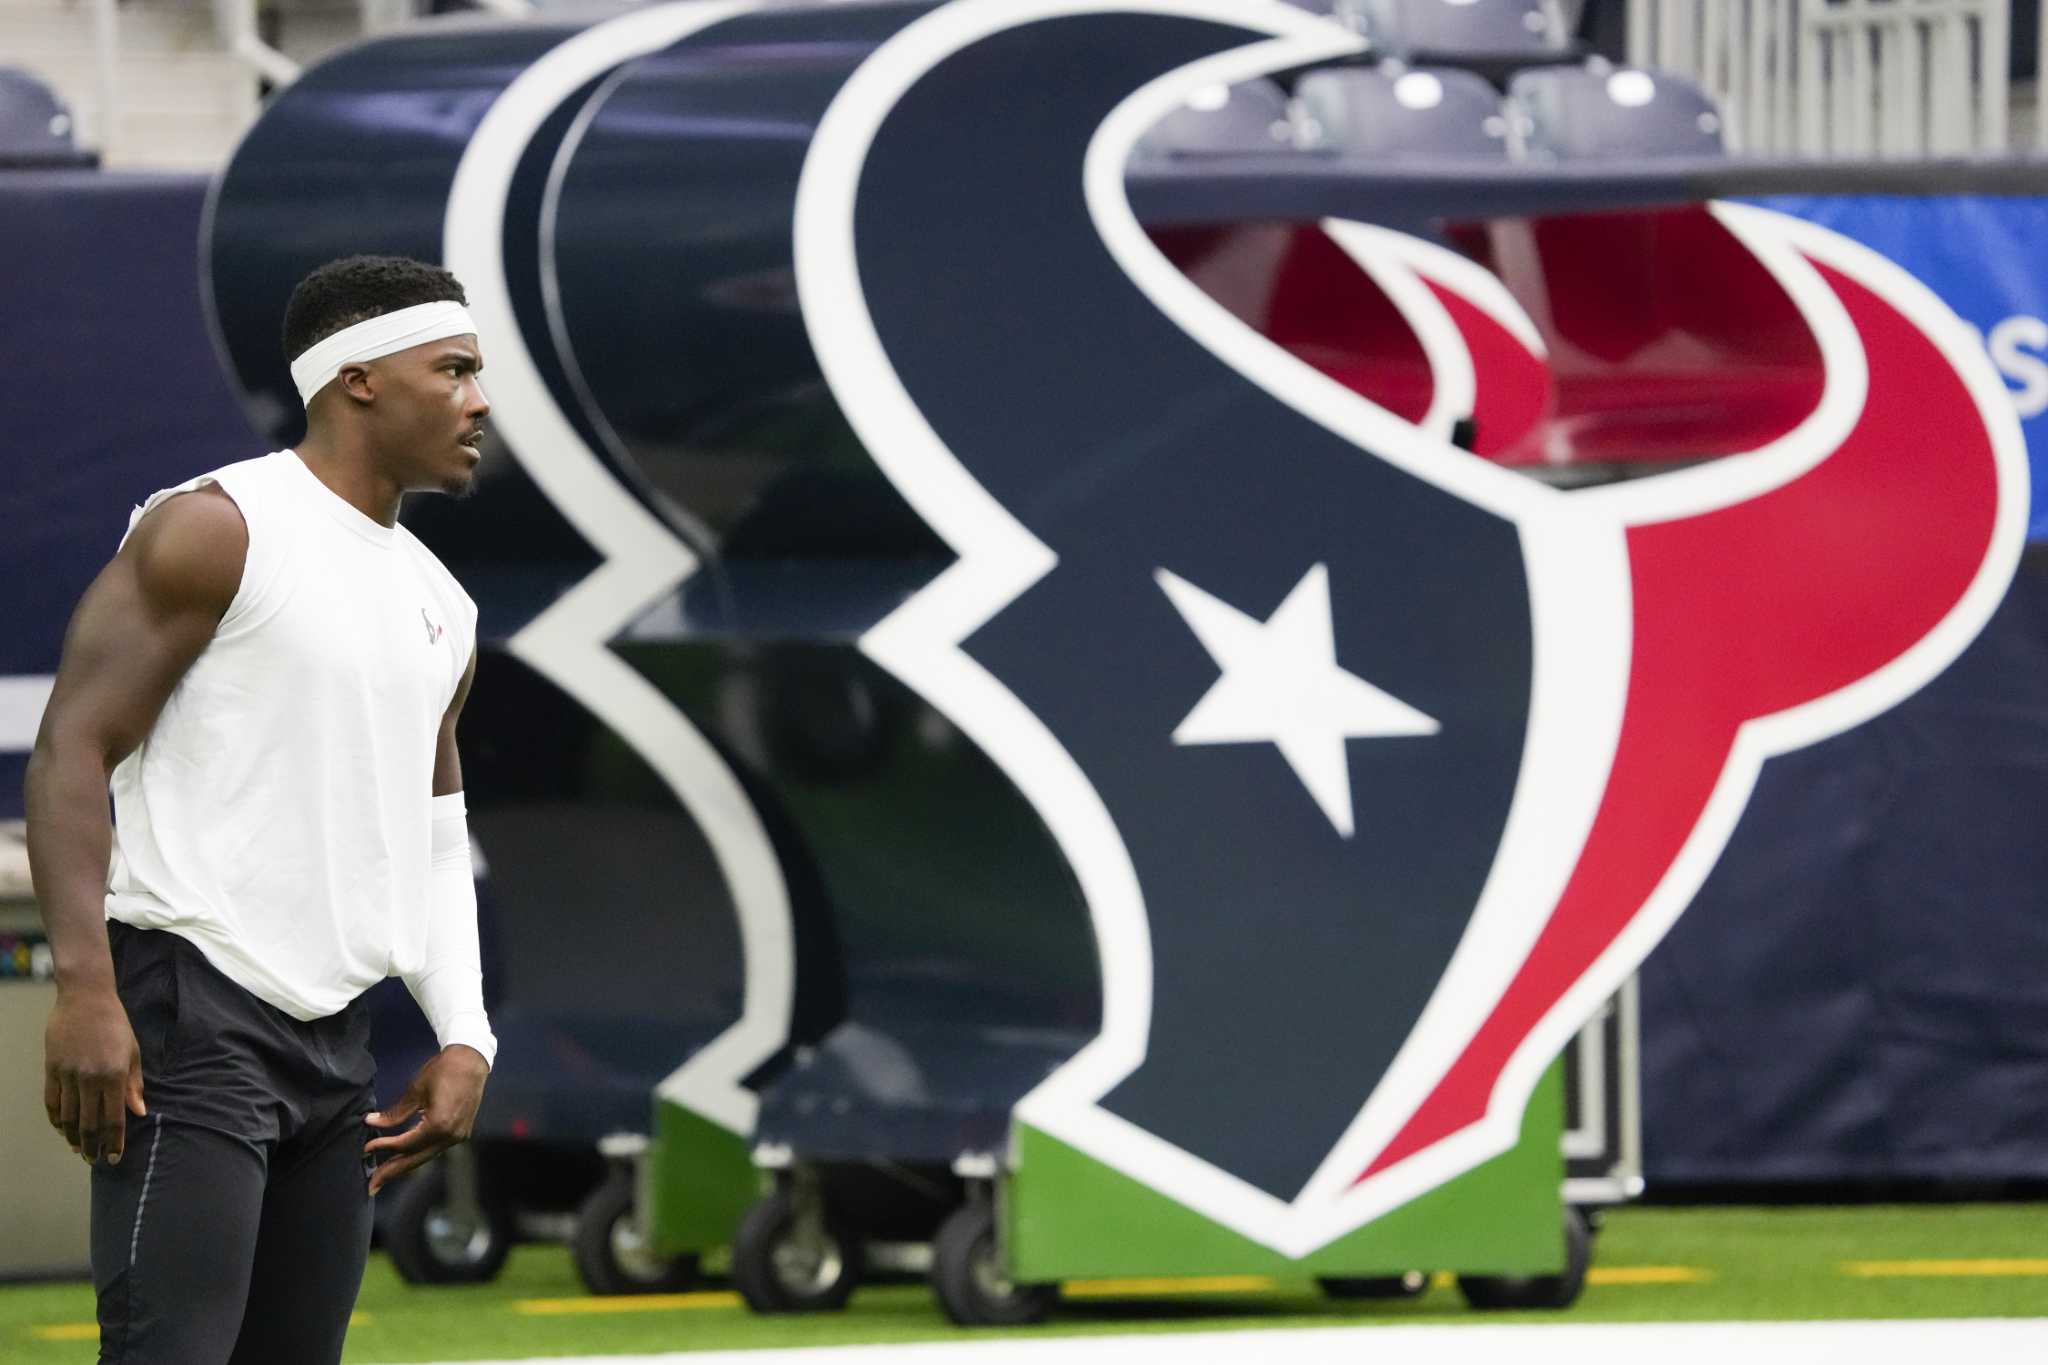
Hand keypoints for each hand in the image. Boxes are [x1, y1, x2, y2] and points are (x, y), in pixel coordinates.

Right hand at [44, 985, 145, 1165]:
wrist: (85, 998)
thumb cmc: (116, 1024)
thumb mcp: (133, 1052)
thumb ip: (134, 1084)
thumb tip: (139, 1112)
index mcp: (115, 1074)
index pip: (114, 1118)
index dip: (114, 1142)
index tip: (115, 1158)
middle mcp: (90, 1078)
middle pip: (89, 1124)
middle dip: (93, 1147)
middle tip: (95, 1160)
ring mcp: (68, 1074)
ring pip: (68, 1117)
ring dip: (73, 1137)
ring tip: (79, 1149)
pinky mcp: (51, 1069)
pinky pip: (52, 1102)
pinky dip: (56, 1119)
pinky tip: (62, 1129)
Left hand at [363, 1044, 488, 1193]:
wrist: (472, 1060)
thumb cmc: (443, 1070)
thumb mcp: (416, 1090)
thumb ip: (395, 1113)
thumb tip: (371, 1122)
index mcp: (439, 1125)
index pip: (406, 1144)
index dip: (384, 1147)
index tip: (366, 1148)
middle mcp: (450, 1136)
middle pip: (416, 1159)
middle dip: (392, 1172)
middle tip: (371, 1185)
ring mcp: (458, 1136)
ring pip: (426, 1157)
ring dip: (405, 1166)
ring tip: (384, 1175)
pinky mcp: (460, 1133)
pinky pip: (435, 1149)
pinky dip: (418, 1154)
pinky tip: (405, 1158)